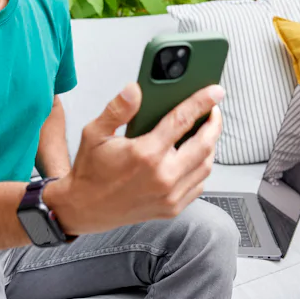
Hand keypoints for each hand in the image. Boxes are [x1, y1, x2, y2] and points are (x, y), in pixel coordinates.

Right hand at [44, 82, 223, 235]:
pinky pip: (199, 184)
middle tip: (213, 110)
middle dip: (214, 123)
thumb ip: (118, 109)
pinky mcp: (172, 208)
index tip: (214, 92)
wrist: (85, 208)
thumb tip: (134, 90)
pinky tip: (194, 156)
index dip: (202, 102)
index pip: (182, 120)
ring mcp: (170, 195)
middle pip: (204, 144)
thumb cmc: (90, 171)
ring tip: (205, 131)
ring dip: (210, 145)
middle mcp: (162, 176)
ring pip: (206, 165)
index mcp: (145, 154)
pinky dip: (202, 167)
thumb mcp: (94, 133)